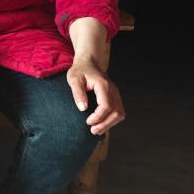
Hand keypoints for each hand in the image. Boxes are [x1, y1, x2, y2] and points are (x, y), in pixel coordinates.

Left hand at [66, 16, 125, 133]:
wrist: (89, 63)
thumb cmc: (80, 71)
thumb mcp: (74, 79)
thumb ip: (77, 92)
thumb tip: (82, 108)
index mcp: (103, 86)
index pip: (106, 105)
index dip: (98, 117)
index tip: (88, 121)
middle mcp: (113, 90)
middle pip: (116, 112)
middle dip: (105, 124)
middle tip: (93, 131)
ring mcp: (116, 94)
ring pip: (120, 114)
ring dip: (110, 124)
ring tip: (96, 130)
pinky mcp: (115, 97)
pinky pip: (118, 112)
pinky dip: (112, 120)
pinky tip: (102, 124)